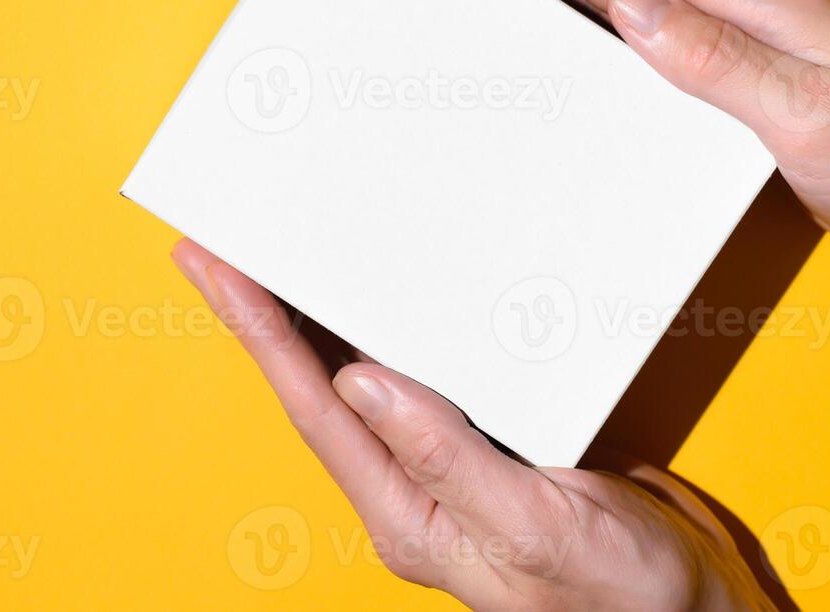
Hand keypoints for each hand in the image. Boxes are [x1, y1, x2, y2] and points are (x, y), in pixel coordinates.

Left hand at [173, 240, 775, 610]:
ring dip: (306, 321)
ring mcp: (443, 467)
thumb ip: (448, 457)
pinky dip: (379, 329)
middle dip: (259, 320)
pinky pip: (416, 377)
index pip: (314, 407)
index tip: (215, 270)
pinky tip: (364, 297)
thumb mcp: (534, 525)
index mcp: (405, 512)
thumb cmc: (620, 593)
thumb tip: (363, 382)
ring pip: (355, 380)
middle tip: (209, 252)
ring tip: (260, 262)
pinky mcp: (483, 446)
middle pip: (314, 388)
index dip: (259, 333)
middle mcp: (409, 488)